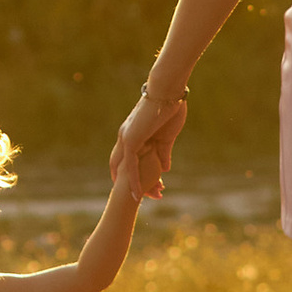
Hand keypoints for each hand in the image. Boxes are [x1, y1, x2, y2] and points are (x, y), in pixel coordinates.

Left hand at [111, 78, 186, 199]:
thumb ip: (163, 152)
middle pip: (121, 165)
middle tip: (135, 197)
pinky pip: (130, 166)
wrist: (167, 91)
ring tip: (137, 201)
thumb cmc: (170, 108)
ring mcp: (126, 138)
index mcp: (133, 133)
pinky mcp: (131, 140)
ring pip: (124, 168)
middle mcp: (126, 136)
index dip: (132, 173)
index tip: (139, 187)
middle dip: (126, 182)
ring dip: (131, 185)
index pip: (129, 158)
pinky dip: (133, 180)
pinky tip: (138, 193)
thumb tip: (165, 168)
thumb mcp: (167, 136)